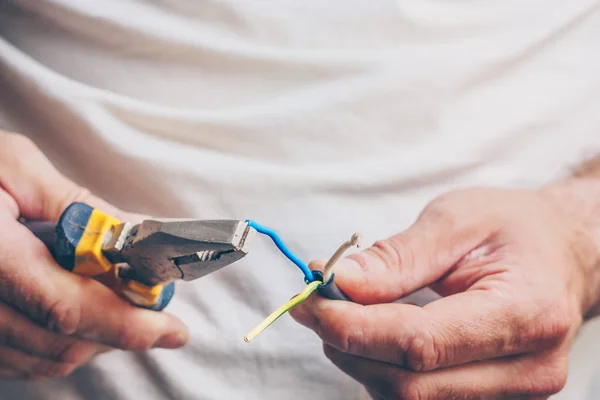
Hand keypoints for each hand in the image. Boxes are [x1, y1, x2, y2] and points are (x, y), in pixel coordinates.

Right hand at [0, 132, 188, 379]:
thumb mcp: (13, 166)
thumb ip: (77, 205)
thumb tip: (133, 237)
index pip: (68, 306)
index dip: (128, 324)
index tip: (173, 329)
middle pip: (63, 341)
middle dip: (122, 330)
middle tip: (154, 306)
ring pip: (46, 358)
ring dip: (95, 339)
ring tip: (117, 304)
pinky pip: (21, 361)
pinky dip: (61, 345)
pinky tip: (77, 315)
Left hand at [291, 181, 599, 398]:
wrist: (560, 253)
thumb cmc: (513, 229)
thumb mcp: (456, 220)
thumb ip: (397, 257)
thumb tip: (339, 283)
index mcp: (526, 312)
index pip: (423, 343)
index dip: (356, 329)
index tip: (314, 304)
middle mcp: (529, 368)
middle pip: (412, 385)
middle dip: (349, 346)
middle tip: (316, 306)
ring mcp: (516, 394)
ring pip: (411, 399)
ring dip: (362, 360)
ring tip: (345, 313)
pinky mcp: (495, 399)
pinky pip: (423, 398)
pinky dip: (384, 369)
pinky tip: (375, 334)